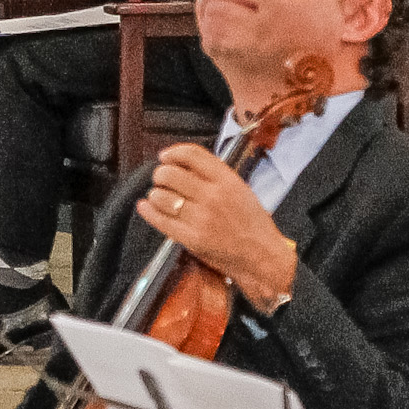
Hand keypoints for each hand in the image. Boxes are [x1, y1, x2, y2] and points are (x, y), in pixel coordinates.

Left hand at [137, 144, 295, 309]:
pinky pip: (160, 219)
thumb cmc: (252, 224)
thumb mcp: (240, 189)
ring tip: (159, 196)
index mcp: (227, 180)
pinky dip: (148, 210)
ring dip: (155, 194)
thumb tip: (182, 164)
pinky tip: (146, 206)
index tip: (166, 156)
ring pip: (161, 195)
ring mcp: (201, 218)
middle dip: (160, 174)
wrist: (262, 255)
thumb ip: (214, 175)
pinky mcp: (192, 238)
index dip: (173, 153)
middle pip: (170, 173)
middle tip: (161, 179)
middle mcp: (213, 196)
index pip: (191, 155)